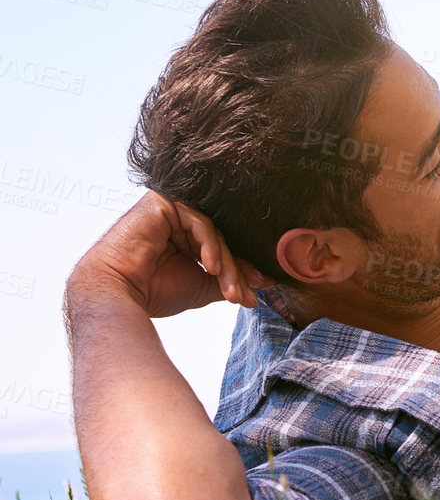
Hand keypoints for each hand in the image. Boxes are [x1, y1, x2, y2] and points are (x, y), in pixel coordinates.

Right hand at [67, 190, 271, 317]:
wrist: (116, 293)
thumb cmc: (151, 290)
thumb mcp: (201, 286)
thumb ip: (230, 280)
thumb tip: (264, 282)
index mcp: (183, 237)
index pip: (221, 250)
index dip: (240, 272)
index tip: (254, 294)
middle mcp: (176, 220)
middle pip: (220, 241)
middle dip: (236, 273)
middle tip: (245, 297)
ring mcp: (169, 208)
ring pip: (212, 234)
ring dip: (226, 265)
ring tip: (230, 290)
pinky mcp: (161, 202)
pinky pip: (198, 222)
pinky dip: (209, 246)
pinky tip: (210, 268)